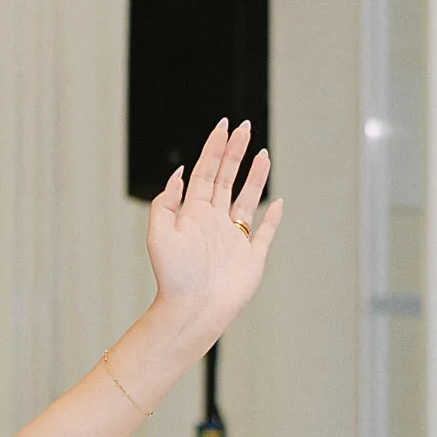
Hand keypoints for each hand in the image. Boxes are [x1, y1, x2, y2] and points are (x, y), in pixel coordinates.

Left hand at [145, 118, 281, 348]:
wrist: (193, 310)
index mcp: (194, 214)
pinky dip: (273, 217)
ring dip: (255, 176)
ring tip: (262, 154)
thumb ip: (165, 203)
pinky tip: (278, 202)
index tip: (224, 126)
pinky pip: (265, 232)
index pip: (206, 173)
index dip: (214, 148)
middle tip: (244, 127)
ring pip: (247, 200)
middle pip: (227, 179)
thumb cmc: (174, 277)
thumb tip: (178, 174)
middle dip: (235, 152)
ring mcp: (234, 239)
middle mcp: (214, 223)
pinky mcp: (251, 257)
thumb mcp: (159, 234)